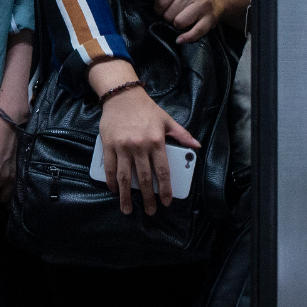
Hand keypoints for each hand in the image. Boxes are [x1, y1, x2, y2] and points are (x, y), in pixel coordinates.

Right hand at [99, 87, 198, 215]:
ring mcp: (123, 147)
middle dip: (148, 198)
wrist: (122, 95)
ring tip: (127, 209)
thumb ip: (182, 134)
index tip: (166, 202)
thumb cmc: (146, 108)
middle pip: (145, 178)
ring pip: (125, 176)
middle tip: (150, 211)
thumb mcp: (167, 119)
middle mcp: (140, 146)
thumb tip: (197, 146)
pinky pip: (110, 167)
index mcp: (157, 141)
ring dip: (126, 196)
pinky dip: (111, 181)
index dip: (165, 188)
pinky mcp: (108, 145)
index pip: (163, 170)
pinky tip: (114, 190)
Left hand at [152, 0, 246, 43]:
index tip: (165, 10)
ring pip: (178, 23)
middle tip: (176, 16)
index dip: (159, 10)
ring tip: (182, 22)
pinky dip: (186, 38)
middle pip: (168, 14)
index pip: (160, 1)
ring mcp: (203, 5)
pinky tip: (181, 39)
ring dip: (178, 26)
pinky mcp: (210, 18)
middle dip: (169, 18)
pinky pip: (195, 33)